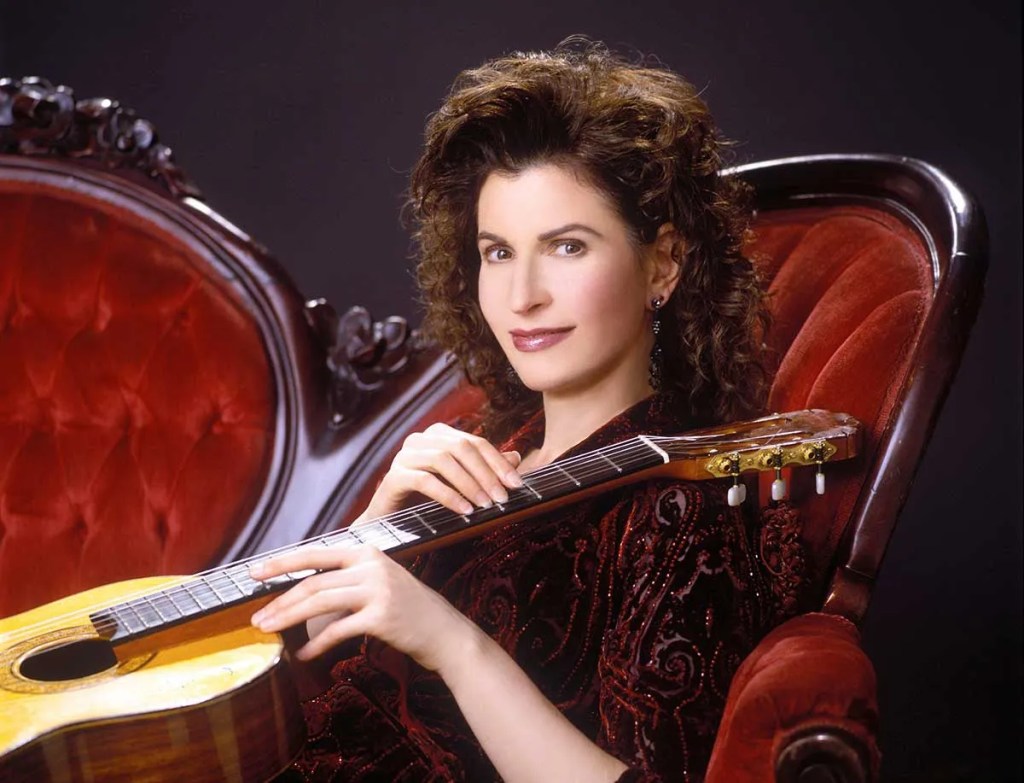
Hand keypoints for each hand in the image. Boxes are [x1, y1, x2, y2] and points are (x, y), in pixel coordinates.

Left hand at [249, 543, 475, 668]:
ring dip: (288, 619)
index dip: (282, 562)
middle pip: (313, 582)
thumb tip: (302, 593)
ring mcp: (377, 589)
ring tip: (268, 632)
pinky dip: (316, 644)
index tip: (255, 573)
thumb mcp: (379, 582)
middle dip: (279, 601)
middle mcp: (371, 566)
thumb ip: (347, 580)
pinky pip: (337, 631)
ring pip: (319, 602)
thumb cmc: (407, 609)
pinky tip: (302, 655)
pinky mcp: (381, 616)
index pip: (315, 554)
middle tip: (256, 617)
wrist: (444, 631)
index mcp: (367, 552)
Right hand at [361, 422, 522, 519]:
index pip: (475, 442)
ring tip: (485, 505)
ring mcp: (404, 455)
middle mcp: (420, 439)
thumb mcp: (461, 483)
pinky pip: (425, 481)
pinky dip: (448, 495)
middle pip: (461, 448)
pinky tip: (464, 510)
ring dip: (469, 484)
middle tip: (503, 497)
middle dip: (487, 473)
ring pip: (443, 461)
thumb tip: (516, 456)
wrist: (389, 520)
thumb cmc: (427, 499)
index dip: (499, 462)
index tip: (517, 485)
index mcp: (438, 435)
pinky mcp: (393, 476)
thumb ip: (486, 468)